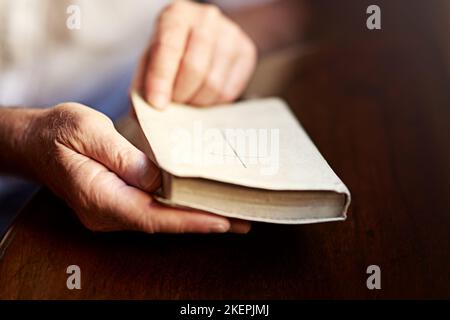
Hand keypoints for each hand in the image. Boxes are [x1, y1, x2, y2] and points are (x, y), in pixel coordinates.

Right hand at [26, 103, 250, 232]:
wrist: (35, 142)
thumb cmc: (58, 132)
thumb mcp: (87, 131)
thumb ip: (122, 155)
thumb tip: (157, 176)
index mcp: (100, 197)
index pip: (153, 216)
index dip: (190, 220)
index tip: (223, 221)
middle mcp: (108, 213)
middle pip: (162, 223)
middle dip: (202, 222)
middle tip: (243, 219)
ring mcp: (112, 212)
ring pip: (160, 219)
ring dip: (194, 216)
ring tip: (230, 211)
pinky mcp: (117, 203)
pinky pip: (153, 210)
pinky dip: (178, 207)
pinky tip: (198, 201)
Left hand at [133, 0, 256, 108]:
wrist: (203, 35)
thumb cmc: (171, 50)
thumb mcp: (150, 59)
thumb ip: (144, 83)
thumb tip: (144, 112)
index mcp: (177, 15)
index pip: (168, 48)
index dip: (161, 80)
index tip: (157, 105)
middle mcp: (206, 18)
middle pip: (195, 68)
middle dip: (181, 95)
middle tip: (174, 105)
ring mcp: (231, 33)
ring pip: (214, 84)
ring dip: (197, 103)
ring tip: (188, 101)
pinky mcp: (247, 51)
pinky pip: (229, 91)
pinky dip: (214, 103)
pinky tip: (204, 97)